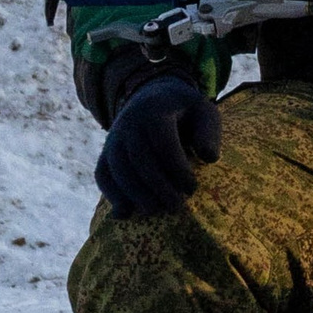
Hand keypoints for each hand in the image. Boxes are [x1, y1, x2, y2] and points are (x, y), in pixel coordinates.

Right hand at [95, 70, 222, 216]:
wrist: (152, 98)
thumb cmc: (184, 111)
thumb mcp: (203, 112)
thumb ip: (209, 132)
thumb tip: (208, 157)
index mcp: (155, 112)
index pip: (163, 143)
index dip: (177, 169)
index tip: (192, 188)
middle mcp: (130, 124)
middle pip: (138, 158)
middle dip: (157, 186)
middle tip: (176, 207)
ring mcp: (115, 138)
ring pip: (117, 168)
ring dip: (134, 194)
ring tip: (153, 212)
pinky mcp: (106, 152)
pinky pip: (102, 174)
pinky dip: (111, 194)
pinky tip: (124, 214)